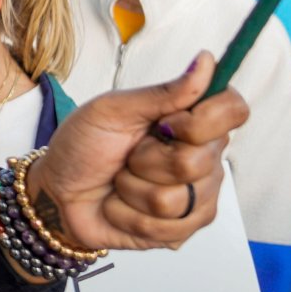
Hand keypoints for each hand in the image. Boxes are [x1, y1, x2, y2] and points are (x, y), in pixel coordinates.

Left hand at [24, 54, 247, 253]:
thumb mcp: (113, 110)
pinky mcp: (181, 230)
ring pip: (175, 200)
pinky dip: (127, 215)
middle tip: (128, 156)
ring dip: (132, 190)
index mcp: (192, 121)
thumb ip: (164, 92)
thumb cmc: (83, 145)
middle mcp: (205, 158)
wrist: (57, 191)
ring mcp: (197, 198)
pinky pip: (164, 227)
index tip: (164, 124)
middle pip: (198, 161)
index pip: (233, 111)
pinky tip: (120, 207)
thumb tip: (206, 61)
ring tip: (120, 182)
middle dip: (146, 160)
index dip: (201, 121)